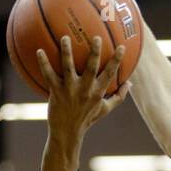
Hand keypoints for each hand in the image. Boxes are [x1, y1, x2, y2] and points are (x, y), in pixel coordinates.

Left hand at [38, 34, 128, 170]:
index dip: (116, 60)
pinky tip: (39, 51)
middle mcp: (84, 90)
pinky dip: (43, 63)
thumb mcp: (105, 109)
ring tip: (65, 38)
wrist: (67, 133)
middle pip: (91, 68)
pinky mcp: (55, 92)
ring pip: (68, 68)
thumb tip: (131, 83)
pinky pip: (48, 75)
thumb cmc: (86, 119)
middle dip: (95, 52)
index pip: (110, 74)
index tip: (122, 47)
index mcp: (98, 92)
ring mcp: (69, 90)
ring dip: (67, 52)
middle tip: (96, 37)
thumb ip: (119, 96)